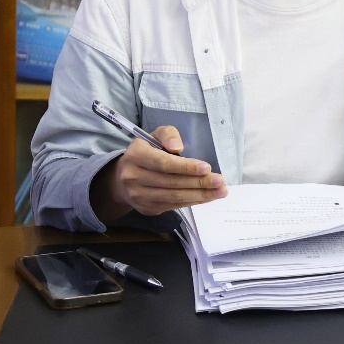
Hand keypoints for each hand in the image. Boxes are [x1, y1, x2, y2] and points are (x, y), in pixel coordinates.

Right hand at [93, 125, 227, 219]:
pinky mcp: (147, 208)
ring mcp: (139, 196)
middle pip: (172, 182)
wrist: (123, 178)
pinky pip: (174, 206)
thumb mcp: (154, 136)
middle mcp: (134, 178)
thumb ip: (167, 135)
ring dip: (200, 195)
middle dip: (199, 183)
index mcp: (136, 156)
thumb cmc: (146, 152)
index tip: (207, 167)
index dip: (186, 167)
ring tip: (220, 191)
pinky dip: (192, 201)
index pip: (163, 163)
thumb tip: (177, 147)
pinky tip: (207, 197)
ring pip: (174, 197)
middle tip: (220, 181)